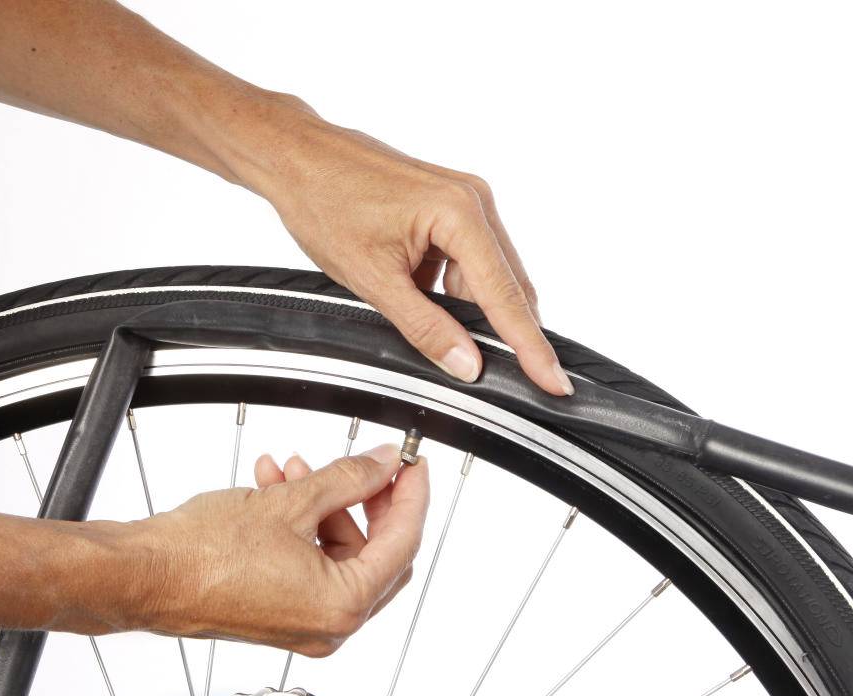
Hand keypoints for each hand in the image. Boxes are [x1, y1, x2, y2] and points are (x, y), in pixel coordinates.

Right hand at [116, 444, 428, 656]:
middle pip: (376, 553)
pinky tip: (277, 489)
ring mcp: (303, 623)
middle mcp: (328, 626)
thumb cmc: (199, 557)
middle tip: (368, 466)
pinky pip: (309, 564)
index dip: (411, 496)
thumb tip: (382, 465)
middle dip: (369, 501)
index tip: (412, 466)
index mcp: (342, 606)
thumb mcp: (289, 503)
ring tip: (297, 469)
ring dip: (324, 506)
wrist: (144, 575)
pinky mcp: (279, 613)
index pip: (402, 544)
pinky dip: (301, 526)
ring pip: (338, 554)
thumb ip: (348, 479)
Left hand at [224, 93, 573, 396]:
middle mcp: (474, 200)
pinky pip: (469, 259)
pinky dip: (452, 286)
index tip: (555, 381)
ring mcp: (466, 199)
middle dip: (502, 330)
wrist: (297, 156)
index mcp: (461, 213)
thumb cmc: (325, 201)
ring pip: (487, 276)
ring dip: (467, 306)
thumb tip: (467, 363)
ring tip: (415, 305)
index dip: (532, 347)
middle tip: (500, 373)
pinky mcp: (451, 204)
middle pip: (507, 286)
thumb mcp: (373, 279)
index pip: (507, 297)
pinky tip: (418, 289)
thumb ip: (426, 327)